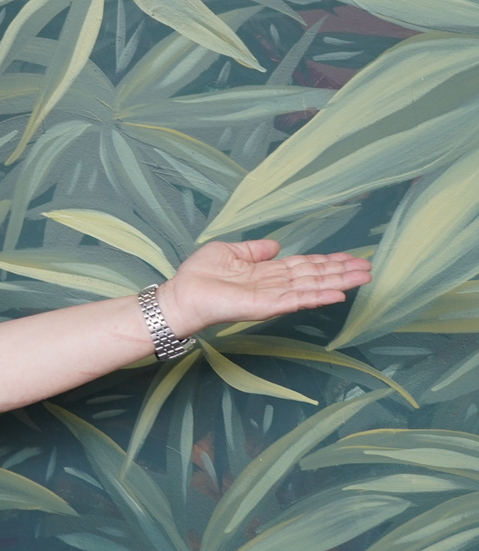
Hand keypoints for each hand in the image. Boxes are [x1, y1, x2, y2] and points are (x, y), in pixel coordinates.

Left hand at [160, 239, 371, 336]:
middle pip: (315, 276)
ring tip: (364, 277)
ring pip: (312, 287)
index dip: (328, 261)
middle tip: (369, 267)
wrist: (181, 295)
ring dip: (338, 282)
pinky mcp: (266, 306)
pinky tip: (338, 293)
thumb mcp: (228, 251)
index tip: (352, 257)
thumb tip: (277, 245)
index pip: (304, 266)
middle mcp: (275, 284)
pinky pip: (296, 299)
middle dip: (342, 271)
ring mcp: (273, 296)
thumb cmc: (199, 275)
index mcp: (267, 271)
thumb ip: (254, 249)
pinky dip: (318, 296)